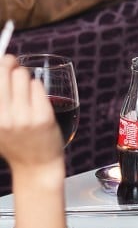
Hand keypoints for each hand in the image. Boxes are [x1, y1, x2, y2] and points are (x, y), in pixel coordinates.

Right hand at [0, 56, 63, 178]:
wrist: (36, 167)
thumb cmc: (14, 142)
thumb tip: (2, 65)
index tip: (3, 60)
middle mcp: (3, 118)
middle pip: (5, 71)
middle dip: (10, 64)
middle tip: (14, 64)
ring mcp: (24, 117)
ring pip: (23, 76)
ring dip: (25, 76)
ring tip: (25, 88)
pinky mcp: (43, 117)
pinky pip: (38, 87)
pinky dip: (36, 88)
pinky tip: (35, 99)